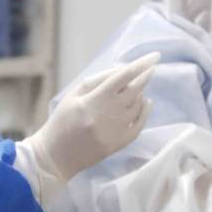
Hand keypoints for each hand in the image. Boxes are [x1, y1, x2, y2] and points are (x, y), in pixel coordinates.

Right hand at [23, 52, 159, 181]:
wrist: (56, 156)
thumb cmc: (62, 121)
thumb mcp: (73, 95)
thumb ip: (97, 80)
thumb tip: (122, 70)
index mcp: (94, 100)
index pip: (123, 76)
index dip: (141, 64)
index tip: (154, 56)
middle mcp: (108, 114)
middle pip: (135, 89)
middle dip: (145, 75)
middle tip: (151, 67)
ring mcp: (116, 131)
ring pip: (138, 106)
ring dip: (141, 93)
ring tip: (137, 87)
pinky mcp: (119, 144)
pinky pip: (139, 125)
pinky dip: (145, 112)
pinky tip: (146, 102)